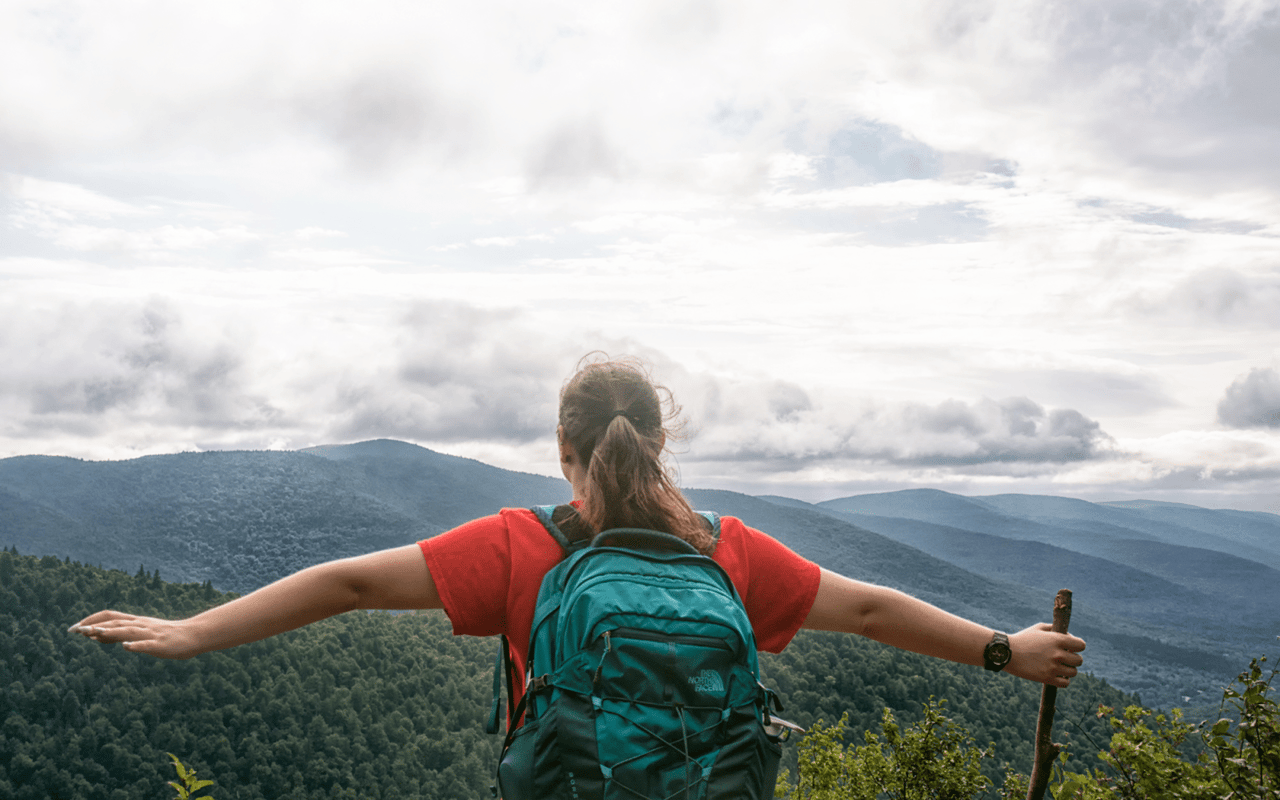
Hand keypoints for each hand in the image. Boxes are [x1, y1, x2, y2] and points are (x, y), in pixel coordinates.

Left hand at [69, 610, 200, 659]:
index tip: (74, 628)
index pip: (110, 616)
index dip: (91, 619)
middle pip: (116, 622)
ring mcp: (151, 634)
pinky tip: (127, 647)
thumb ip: (119, 634)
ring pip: (129, 631)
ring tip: (94, 633)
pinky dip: (137, 645)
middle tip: (76, 630)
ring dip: (111, 632)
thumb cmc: (166, 637)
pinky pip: (148, 644)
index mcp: (136, 622)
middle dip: (95, 626)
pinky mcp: (161, 644)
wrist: (194, 635)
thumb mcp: (140, 634)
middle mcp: (141, 625)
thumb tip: (95, 636)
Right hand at [1006, 623, 1085, 687]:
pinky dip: (1063, 680)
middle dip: (1073, 658)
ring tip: (1059, 667)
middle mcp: (1058, 654)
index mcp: (1057, 639)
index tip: (1071, 647)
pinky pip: (1065, 683)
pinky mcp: (1047, 678)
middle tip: (1063, 658)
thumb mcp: (1038, 628)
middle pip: (1079, 660)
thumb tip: (1069, 636)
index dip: (1077, 646)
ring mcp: (1053, 667)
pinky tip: (1056, 675)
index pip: (1081, 645)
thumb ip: (1055, 629)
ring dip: (1068, 670)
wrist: (1007, 652)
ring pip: (1073, 672)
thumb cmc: (1023, 639)